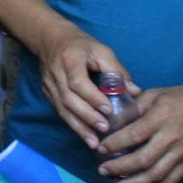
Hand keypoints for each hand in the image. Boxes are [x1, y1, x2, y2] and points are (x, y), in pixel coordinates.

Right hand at [37, 29, 135, 149]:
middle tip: (105, 129)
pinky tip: (86, 136)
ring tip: (95, 142)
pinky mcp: (47, 94)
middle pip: (68, 99)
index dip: (92, 97)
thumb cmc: (82, 46)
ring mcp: (49, 85)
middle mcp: (55, 73)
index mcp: (69, 59)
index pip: (78, 82)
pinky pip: (60, 112)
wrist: (51, 40)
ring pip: (62, 109)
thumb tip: (135, 92)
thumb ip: (117, 71)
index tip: (108, 109)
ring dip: (79, 127)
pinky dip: (74, 125)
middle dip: (87, 116)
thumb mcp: (101, 51)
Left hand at [96, 83, 182, 182]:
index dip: (115, 143)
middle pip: (143, 159)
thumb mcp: (156, 94)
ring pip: (157, 174)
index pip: (134, 134)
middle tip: (103, 170)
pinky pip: (173, 181)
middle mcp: (171, 137)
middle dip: (120, 167)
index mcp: (161, 117)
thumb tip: (111, 116)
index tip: (100, 148)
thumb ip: (134, 105)